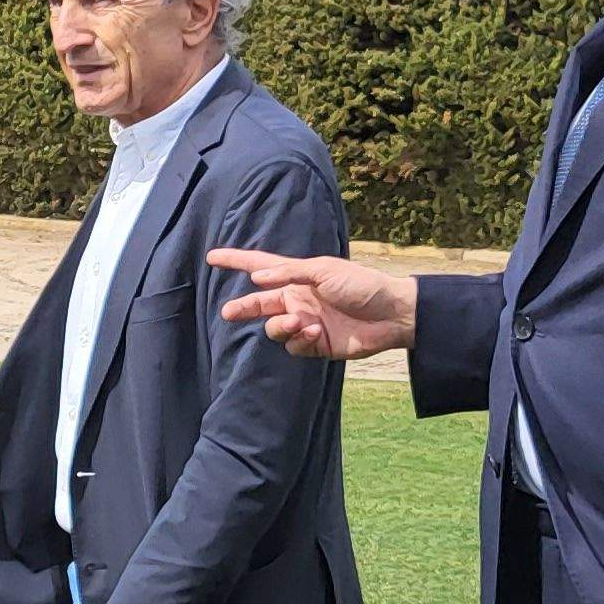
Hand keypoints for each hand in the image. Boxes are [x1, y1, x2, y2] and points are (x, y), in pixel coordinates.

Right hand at [207, 248, 417, 359]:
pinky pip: (294, 345)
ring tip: (300, 321)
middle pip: (259, 304)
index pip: (260, 266)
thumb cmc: (361, 285)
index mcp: (297, 277)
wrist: (391, 315)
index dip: (236, 261)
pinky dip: (300, 339)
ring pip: (274, 329)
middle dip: (244, 308)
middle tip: (229, 312)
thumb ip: (288, 274)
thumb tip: (256, 278)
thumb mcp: (324, 271)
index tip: (212, 257)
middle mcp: (297, 299)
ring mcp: (305, 323)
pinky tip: (316, 332)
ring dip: (282, 326)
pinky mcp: (315, 344)